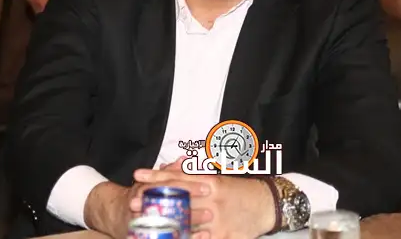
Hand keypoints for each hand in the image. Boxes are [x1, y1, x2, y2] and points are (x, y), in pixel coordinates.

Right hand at [85, 176, 209, 238]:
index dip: (189, 187)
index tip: (207, 186)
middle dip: (190, 211)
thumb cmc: (140, 194)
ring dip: (188, 229)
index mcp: (145, 189)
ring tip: (207, 230)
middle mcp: (143, 207)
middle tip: (210, 211)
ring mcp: (143, 224)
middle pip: (169, 210)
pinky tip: (199, 238)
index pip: (169, 186)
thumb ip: (169, 172)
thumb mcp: (151, 180)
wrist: (115, 213)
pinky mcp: (146, 236)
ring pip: (167, 228)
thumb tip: (185, 160)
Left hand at [132, 167, 275, 238]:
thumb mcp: (219, 178)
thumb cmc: (240, 190)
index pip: (179, 177)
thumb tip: (175, 168)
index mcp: (210, 182)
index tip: (137, 175)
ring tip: (145, 227)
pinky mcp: (225, 235)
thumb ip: (197, 175)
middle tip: (132, 203)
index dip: (157, 176)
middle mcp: (212, 198)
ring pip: (187, 223)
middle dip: (154, 202)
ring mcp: (218, 219)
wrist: (268, 204)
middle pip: (178, 200)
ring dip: (166, 225)